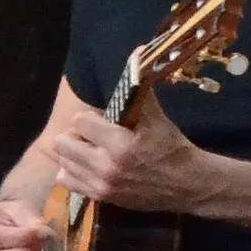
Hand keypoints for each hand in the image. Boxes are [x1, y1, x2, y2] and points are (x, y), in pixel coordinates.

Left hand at [39, 86, 215, 214]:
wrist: (187, 184)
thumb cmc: (171, 147)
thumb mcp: (157, 118)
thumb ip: (140, 91)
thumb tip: (137, 53)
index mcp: (120, 145)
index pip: (79, 121)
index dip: (89, 116)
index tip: (102, 119)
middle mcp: (105, 167)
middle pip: (62, 142)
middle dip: (76, 133)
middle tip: (92, 134)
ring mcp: (100, 185)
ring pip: (62, 161)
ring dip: (73, 151)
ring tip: (91, 149)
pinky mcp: (100, 197)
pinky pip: (67, 181)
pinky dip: (72, 170)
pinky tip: (87, 164)